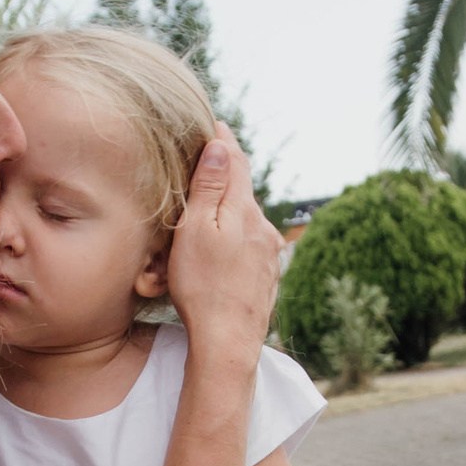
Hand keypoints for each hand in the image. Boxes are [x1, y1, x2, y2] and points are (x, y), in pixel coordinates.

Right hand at [165, 127, 283, 363]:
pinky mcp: (267, 276)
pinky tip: (224, 247)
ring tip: (211, 205)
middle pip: (244, 190)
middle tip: (207, 159)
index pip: (236, 162)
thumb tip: (222, 146)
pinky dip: (236, 237)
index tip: (214, 123)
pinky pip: (250, 245)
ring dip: (231, 209)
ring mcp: (269, 254)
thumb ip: (210, 187)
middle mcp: (264, 228)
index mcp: (245, 210)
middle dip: (226, 175)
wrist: (229, 341)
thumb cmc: (203, 287)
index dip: (224, 141)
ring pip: (248, 220)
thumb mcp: (196, 230)